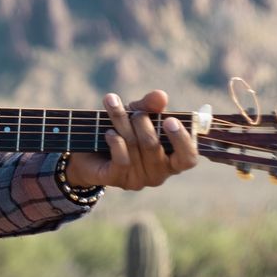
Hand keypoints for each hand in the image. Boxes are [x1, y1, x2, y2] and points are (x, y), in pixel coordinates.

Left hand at [64, 90, 196, 189]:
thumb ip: (150, 106)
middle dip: (141, 121)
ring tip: (113, 106)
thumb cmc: (122, 130)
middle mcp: (159, 174)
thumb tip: (160, 96)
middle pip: (153, 144)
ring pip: (134, 146)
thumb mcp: (137, 114)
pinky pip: (121, 159)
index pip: (188, 158)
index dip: (182, 140)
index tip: (169, 120)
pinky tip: (109, 132)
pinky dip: (115, 141)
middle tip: (134, 111)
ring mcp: (139, 179)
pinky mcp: (118, 180)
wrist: (88, 149)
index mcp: (172, 159)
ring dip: (122, 122)